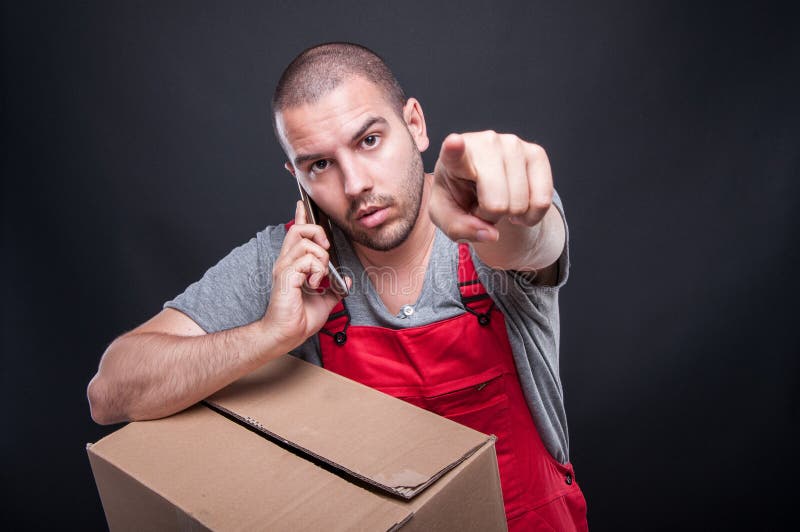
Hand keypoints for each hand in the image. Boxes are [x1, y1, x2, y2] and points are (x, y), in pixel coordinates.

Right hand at [261, 201, 348, 350]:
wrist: (287, 334)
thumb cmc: (299, 319)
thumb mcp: (325, 301)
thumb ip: (335, 288)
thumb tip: (347, 280)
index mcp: (292, 265)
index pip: (295, 233)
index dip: (300, 217)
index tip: (303, 205)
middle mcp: (285, 262)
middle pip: (299, 229)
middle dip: (318, 234)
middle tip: (326, 251)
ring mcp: (284, 268)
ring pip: (306, 243)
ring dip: (321, 258)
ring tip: (319, 277)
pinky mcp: (286, 277)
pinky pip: (307, 260)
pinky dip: (317, 270)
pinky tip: (314, 284)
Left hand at [429, 131, 553, 241]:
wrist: (482, 185)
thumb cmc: (459, 196)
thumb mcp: (447, 217)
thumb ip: (459, 229)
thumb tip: (491, 234)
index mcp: (453, 159)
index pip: (454, 154)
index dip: (455, 149)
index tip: (454, 142)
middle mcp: (485, 144)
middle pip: (497, 204)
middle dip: (491, 216)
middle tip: (482, 205)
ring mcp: (513, 145)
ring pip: (520, 204)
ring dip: (510, 214)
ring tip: (498, 199)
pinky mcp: (536, 152)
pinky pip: (542, 202)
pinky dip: (531, 215)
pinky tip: (519, 203)